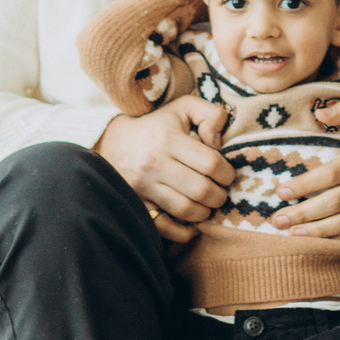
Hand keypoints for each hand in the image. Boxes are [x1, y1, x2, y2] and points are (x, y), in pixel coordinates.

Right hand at [94, 95, 232, 240]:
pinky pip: (164, 227)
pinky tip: (192, 223)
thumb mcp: (183, 107)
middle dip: (220, 195)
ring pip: (186, 210)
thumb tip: (219, 143)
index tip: (227, 174)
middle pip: (202, 191)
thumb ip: (210, 114)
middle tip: (220, 192)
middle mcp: (155, 164)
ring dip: (205, 213)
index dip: (227, 173)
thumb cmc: (157, 125)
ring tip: (208, 204)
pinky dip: (183, 232)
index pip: (211, 164)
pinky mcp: (137, 204)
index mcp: (169, 139)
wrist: (112, 141)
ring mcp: (143, 187)